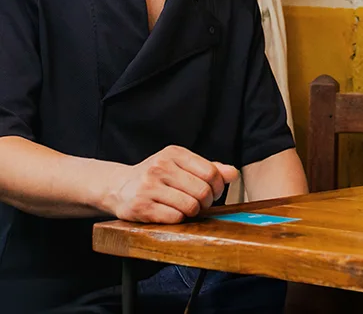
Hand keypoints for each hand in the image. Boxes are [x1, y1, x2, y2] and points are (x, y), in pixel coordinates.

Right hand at [103, 146, 238, 223]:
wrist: (118, 187)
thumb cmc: (156, 176)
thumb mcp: (180, 165)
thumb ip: (208, 168)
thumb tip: (233, 174)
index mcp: (174, 153)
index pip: (211, 172)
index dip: (218, 187)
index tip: (213, 193)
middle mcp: (160, 167)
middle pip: (202, 190)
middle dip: (207, 202)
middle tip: (201, 204)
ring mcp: (149, 187)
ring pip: (190, 206)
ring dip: (193, 212)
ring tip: (188, 209)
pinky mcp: (141, 207)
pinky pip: (174, 218)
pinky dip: (179, 219)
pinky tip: (174, 214)